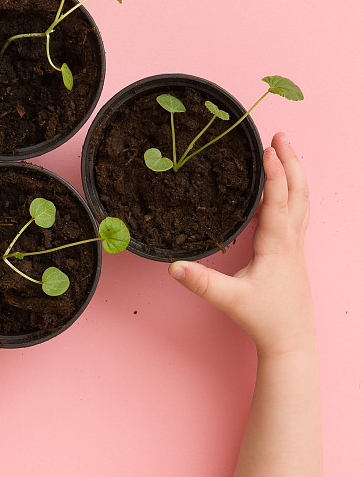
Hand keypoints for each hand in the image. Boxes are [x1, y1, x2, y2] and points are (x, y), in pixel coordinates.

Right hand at [169, 132, 314, 357]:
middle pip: (299, 192)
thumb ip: (201, 282)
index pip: (278, 200)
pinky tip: (285, 190)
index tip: (266, 148)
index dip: (273, 172)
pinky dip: (294, 192)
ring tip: (287, 152)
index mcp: (277, 245)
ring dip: (296, 173)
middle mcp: (292, 241)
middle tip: (282, 135)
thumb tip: (173, 266)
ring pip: (303, 201)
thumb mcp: (230, 300)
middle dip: (291, 161)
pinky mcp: (294, 253)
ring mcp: (296, 246)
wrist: (291, 341)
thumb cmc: (264, 319)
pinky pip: (299, 213)